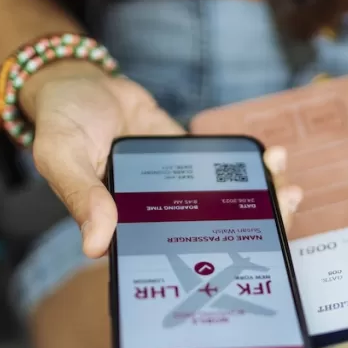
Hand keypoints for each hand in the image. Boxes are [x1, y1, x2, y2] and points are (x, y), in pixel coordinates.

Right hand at [27, 64, 302, 257]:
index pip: (172, 259)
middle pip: (212, 234)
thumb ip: (82, 196)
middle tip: (284, 213)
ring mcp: (177, 189)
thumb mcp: (61, 156)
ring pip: (224, 203)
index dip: (211, 266)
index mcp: (128, 228)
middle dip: (254, 228)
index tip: (247, 260)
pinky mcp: (189, 162)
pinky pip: (223, 170)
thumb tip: (95, 246)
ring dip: (260, 197)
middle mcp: (157, 215)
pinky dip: (249, 166)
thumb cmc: (61, 122)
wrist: (77, 81)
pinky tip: (273, 158)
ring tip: (287, 187)